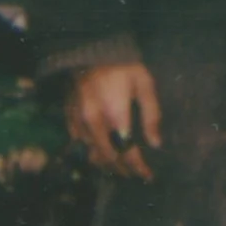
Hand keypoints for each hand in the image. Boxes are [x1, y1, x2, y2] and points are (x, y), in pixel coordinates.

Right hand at [65, 60, 161, 179]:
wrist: (91, 48)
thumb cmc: (123, 65)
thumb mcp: (144, 84)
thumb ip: (151, 115)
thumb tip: (156, 144)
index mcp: (115, 114)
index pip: (127, 152)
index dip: (139, 168)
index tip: (148, 176)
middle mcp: (94, 122)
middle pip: (108, 158)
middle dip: (123, 170)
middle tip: (135, 174)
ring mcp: (79, 121)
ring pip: (92, 154)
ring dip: (107, 164)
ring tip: (120, 167)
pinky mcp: (70, 117)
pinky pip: (80, 143)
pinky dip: (92, 151)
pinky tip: (102, 152)